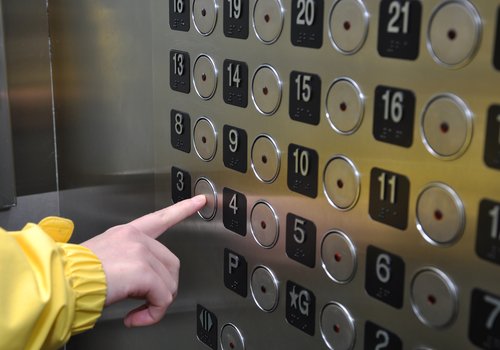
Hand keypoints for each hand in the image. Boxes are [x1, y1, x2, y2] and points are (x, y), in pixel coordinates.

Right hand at [82, 195, 205, 326]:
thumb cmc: (73, 275)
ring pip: (168, 283)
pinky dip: (152, 314)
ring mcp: (141, 252)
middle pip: (170, 264)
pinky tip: (136, 317)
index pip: (160, 218)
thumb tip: (139, 283)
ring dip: (156, 303)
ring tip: (137, 311)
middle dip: (163, 287)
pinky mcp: (144, 271)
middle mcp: (135, 238)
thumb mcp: (102, 258)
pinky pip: (162, 298)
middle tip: (146, 302)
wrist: (60, 282)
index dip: (183, 208)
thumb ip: (126, 261)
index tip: (200, 200)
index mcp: (126, 233)